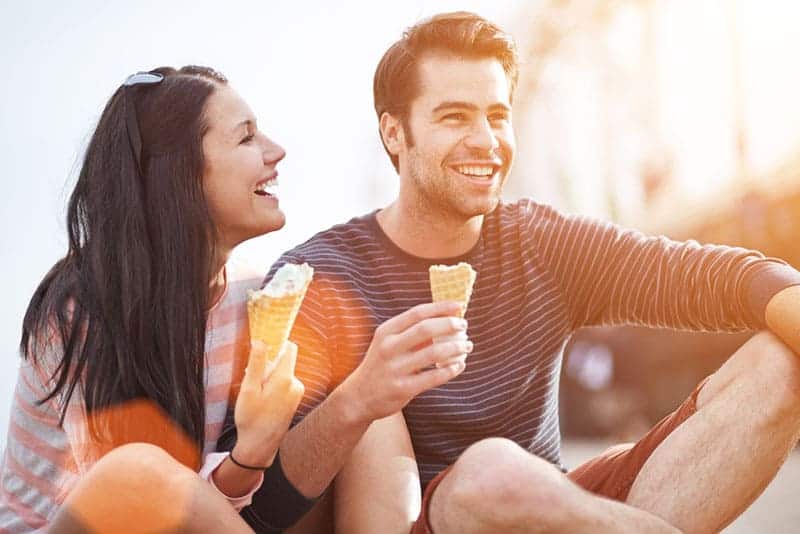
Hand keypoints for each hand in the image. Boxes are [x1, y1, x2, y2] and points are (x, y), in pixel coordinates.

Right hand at [233, 340, 303, 466]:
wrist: (260, 446)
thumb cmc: (252, 419)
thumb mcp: (249, 389)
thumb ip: (257, 363)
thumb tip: (261, 340)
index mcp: (285, 379)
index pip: (289, 348)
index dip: (276, 342)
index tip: (262, 343)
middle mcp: (296, 384)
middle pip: (283, 360)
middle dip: (268, 363)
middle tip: (251, 377)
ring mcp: (297, 392)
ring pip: (282, 372)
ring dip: (269, 376)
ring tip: (255, 393)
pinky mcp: (295, 400)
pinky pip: (284, 383)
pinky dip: (273, 385)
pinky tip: (262, 399)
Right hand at [341, 301, 472, 424]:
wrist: (359, 397)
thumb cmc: (381, 365)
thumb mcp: (388, 344)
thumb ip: (411, 332)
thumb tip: (445, 320)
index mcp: (386, 332)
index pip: (417, 313)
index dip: (440, 308)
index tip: (458, 306)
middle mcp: (389, 347)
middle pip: (426, 329)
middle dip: (449, 325)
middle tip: (464, 326)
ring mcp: (395, 369)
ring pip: (434, 353)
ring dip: (455, 347)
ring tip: (467, 346)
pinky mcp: (403, 388)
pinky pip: (434, 376)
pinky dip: (451, 369)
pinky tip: (459, 365)